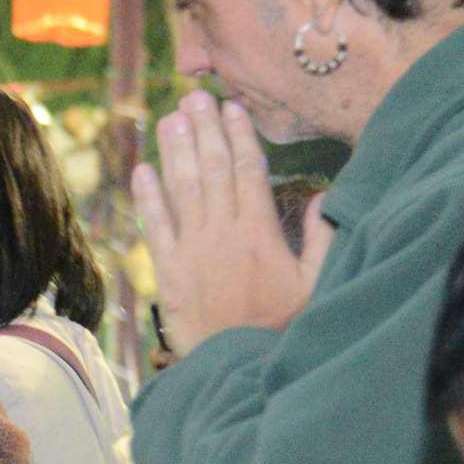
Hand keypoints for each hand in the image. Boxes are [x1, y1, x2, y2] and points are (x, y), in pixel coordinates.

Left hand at [133, 90, 332, 354]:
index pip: (247, 171)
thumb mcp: (316, 283)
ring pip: (181, 191)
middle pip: (211, 170)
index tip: (231, 107)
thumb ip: (322, 237)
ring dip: (175, 152)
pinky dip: (147, 197)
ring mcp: (191, 251)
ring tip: (170, 119)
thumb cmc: (284, 327)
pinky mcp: (167, 272)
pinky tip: (142, 170)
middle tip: (193, 96)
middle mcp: (221, 234)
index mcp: (258, 232)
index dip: (238, 135)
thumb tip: (321, 197)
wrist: (237, 367)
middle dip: (203, 130)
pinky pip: (155, 227)